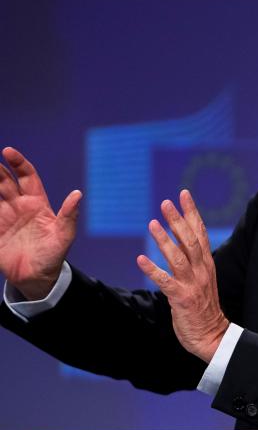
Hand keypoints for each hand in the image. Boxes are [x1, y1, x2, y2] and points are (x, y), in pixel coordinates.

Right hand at [0, 147, 81, 299]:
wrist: (37, 277)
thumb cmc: (53, 255)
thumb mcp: (63, 236)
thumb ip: (69, 215)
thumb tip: (78, 194)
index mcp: (37, 203)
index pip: (27, 176)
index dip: (18, 163)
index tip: (8, 152)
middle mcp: (19, 206)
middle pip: (5, 181)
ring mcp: (4, 216)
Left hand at [136, 190, 228, 362]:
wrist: (213, 336)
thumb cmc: (204, 308)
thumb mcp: (202, 279)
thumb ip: (193, 260)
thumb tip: (180, 239)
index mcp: (207, 264)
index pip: (200, 232)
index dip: (192, 212)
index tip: (183, 194)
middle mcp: (201, 271)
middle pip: (190, 240)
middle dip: (178, 220)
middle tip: (166, 203)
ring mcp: (192, 284)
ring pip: (178, 257)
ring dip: (165, 240)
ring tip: (152, 223)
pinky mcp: (181, 299)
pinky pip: (165, 282)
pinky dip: (153, 270)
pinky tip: (140, 259)